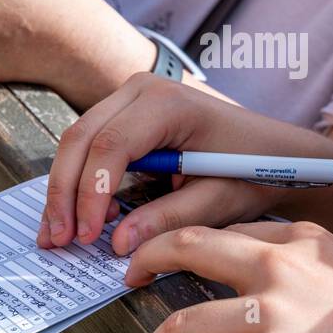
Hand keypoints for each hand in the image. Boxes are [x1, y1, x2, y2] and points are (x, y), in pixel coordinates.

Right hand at [39, 74, 290, 255]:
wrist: (276, 151)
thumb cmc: (254, 170)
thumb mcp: (217, 201)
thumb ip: (168, 220)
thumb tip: (118, 243)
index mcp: (169, 103)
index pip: (110, 145)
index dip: (90, 194)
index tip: (86, 236)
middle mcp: (144, 89)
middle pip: (82, 138)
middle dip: (64, 193)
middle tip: (56, 240)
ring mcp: (132, 97)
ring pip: (79, 141)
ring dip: (66, 188)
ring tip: (59, 235)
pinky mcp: (128, 113)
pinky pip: (92, 144)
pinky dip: (80, 180)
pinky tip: (81, 216)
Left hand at [126, 220, 332, 332]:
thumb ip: (306, 267)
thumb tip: (264, 282)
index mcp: (298, 239)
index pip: (221, 228)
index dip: (178, 241)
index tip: (158, 257)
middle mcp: (280, 264)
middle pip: (186, 248)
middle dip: (144, 264)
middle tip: (125, 284)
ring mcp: (276, 310)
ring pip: (182, 324)